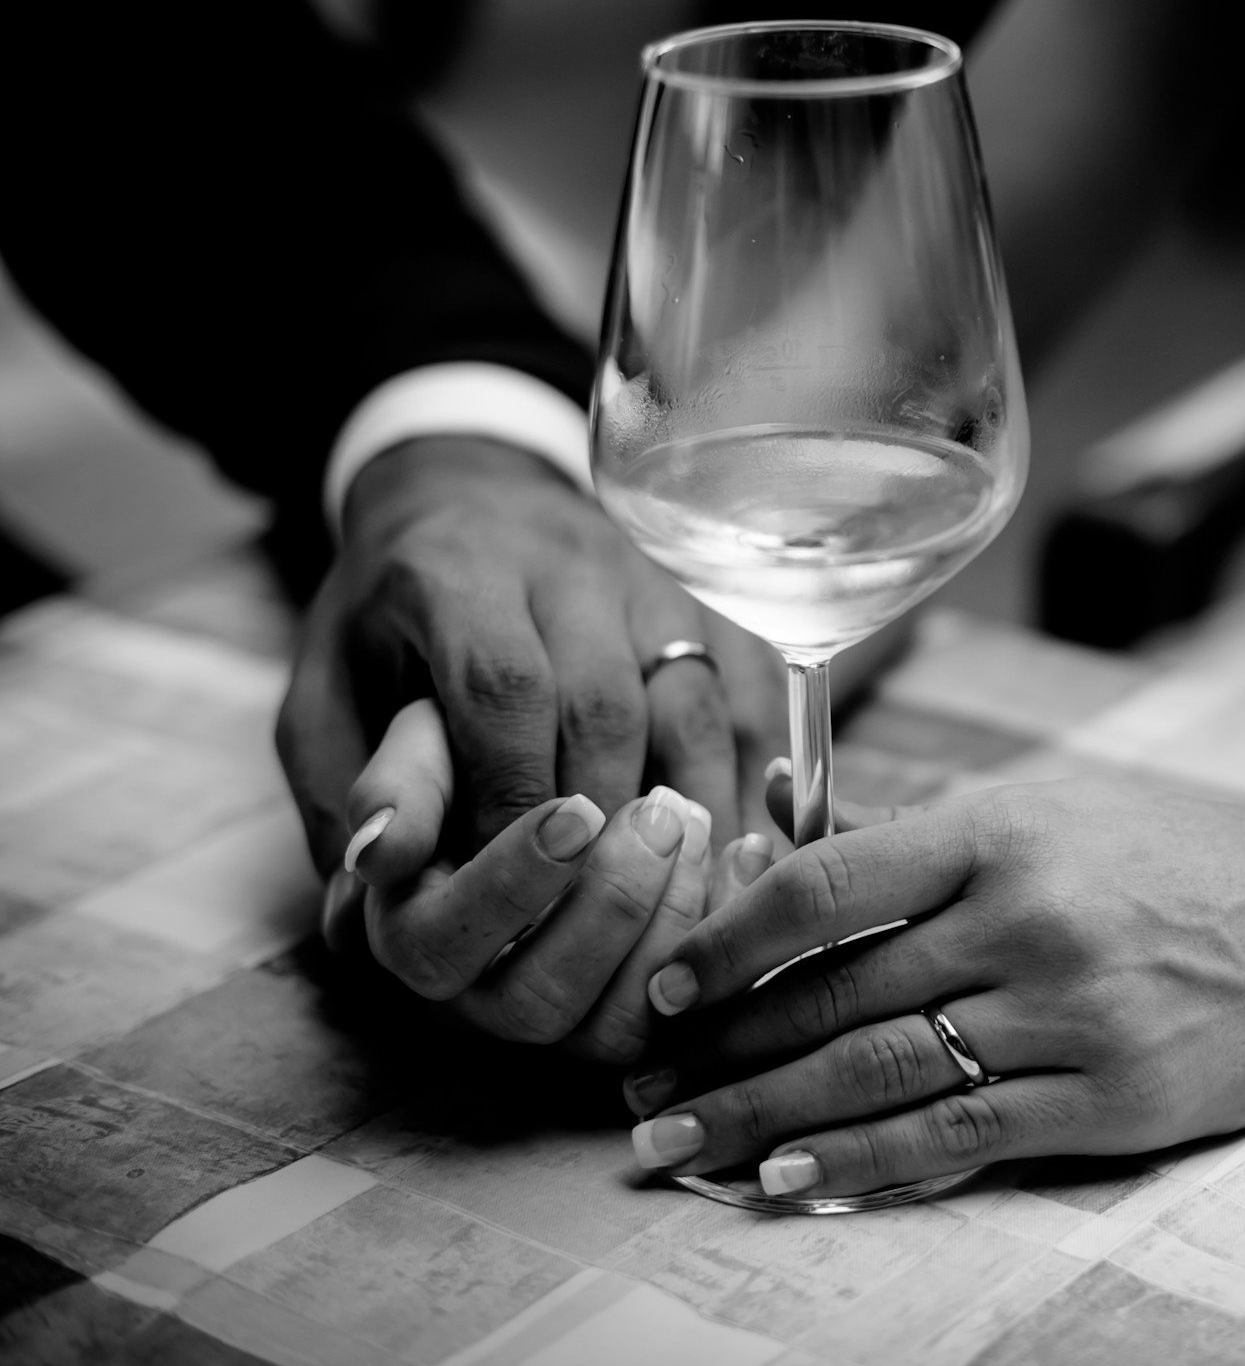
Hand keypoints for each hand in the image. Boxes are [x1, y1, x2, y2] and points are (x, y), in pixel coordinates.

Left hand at [278, 434, 791, 879]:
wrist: (470, 492)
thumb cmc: (393, 617)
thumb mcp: (330, 691)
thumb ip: (352, 786)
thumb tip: (376, 885)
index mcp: (458, 574)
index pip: (503, 686)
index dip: (512, 796)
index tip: (509, 889)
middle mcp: (568, 563)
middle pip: (606, 704)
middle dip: (594, 821)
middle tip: (581, 912)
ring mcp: (654, 577)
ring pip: (694, 703)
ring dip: (681, 813)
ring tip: (663, 896)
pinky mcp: (715, 600)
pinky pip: (753, 697)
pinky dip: (747, 778)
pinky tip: (729, 847)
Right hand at [317, 700, 784, 1060]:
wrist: (549, 763)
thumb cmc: (478, 749)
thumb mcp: (429, 741)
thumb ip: (399, 785)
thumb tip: (374, 854)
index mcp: (417, 938)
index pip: (445, 945)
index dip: (515, 881)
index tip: (577, 805)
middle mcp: (482, 1001)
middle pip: (539, 1003)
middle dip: (611, 904)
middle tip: (660, 809)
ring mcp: (567, 1019)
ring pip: (617, 1026)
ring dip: (670, 922)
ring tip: (697, 822)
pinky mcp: (644, 1012)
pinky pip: (691, 1010)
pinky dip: (724, 929)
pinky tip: (747, 847)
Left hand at [613, 782, 1244, 1198]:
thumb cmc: (1196, 857)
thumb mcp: (1069, 806)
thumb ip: (936, 833)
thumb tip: (786, 845)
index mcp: (1010, 824)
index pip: (830, 882)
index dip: (731, 939)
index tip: (670, 984)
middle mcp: (1033, 914)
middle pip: (836, 991)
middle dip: (721, 1050)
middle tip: (639, 1091)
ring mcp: (1073, 1012)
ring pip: (880, 1070)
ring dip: (765, 1118)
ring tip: (683, 1147)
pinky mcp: (1113, 1099)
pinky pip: (961, 1138)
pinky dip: (865, 1165)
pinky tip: (794, 1182)